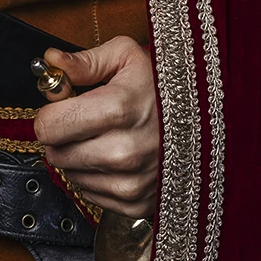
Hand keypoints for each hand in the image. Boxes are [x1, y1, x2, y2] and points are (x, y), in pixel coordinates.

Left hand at [32, 36, 160, 218]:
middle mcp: (123, 152)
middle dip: (62, 135)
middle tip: (85, 120)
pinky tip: (116, 156)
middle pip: (56, 153)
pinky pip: (92, 194)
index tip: (63, 105)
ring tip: (106, 136)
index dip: (49, 113)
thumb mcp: (127, 56)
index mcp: (117, 109)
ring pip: (71, 175)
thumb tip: (50, 63)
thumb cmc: (165, 85)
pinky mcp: (138, 203)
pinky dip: (96, 177)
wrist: (211, 120)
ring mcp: (132, 181)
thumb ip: (83, 62)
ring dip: (78, 157)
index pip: (48, 126)